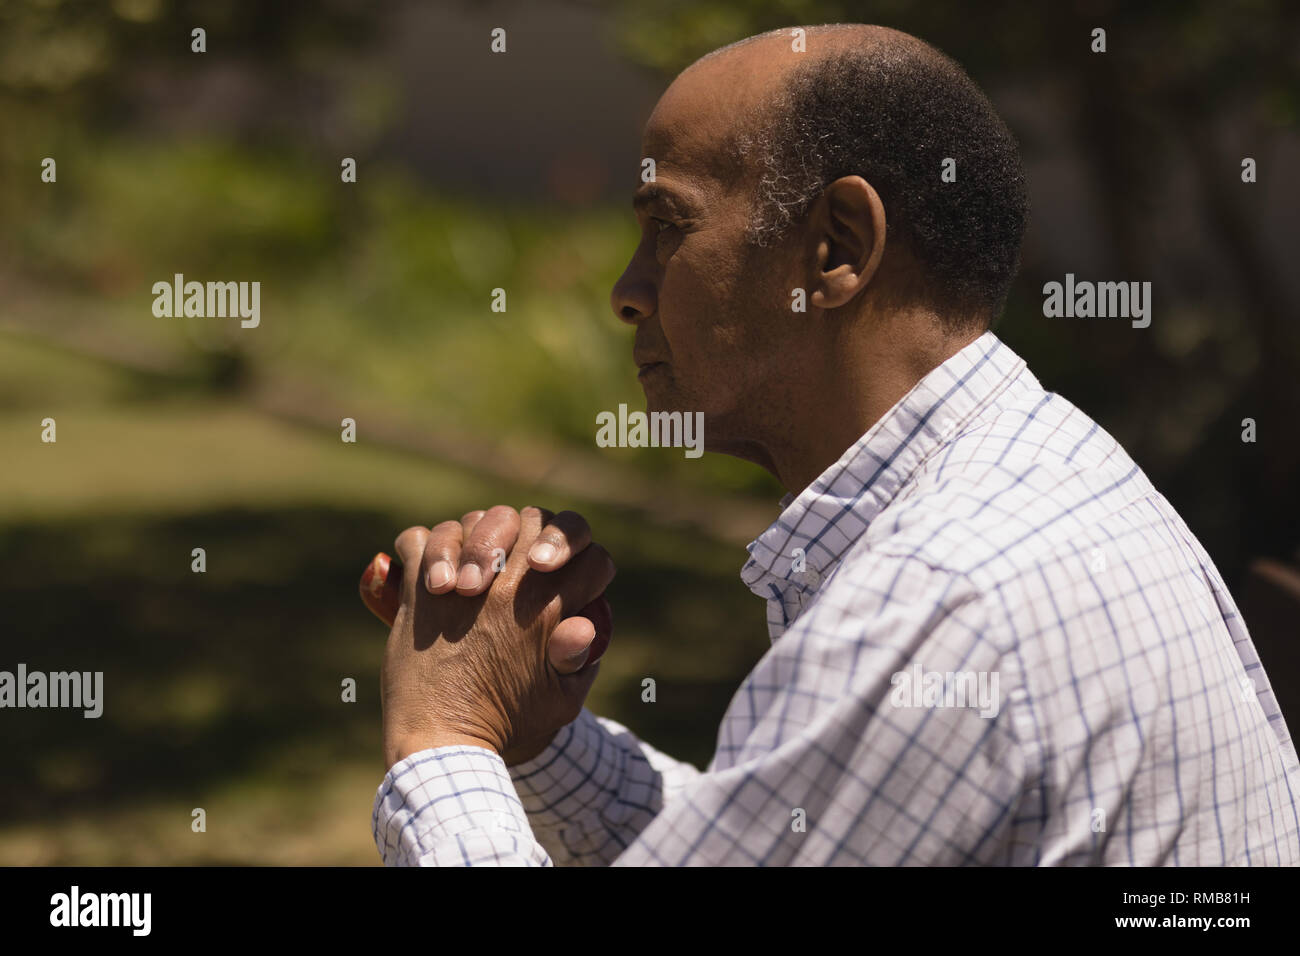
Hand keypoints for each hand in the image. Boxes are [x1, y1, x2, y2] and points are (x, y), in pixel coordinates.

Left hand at [380, 507, 615, 768]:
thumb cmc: (509, 726)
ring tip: (481, 561)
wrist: (444, 748)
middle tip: (533, 558)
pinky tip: (437, 565)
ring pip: (477, 519)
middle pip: (537, 519)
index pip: (589, 554)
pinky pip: (419, 540)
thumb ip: (580, 656)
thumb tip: (583, 622)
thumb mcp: (563, 698)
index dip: (588, 562)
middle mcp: (507, 588)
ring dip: (482, 533)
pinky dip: (427, 545)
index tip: (575, 580)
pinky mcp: (417, 593)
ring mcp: (461, 585)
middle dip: (543, 531)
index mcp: (549, 610)